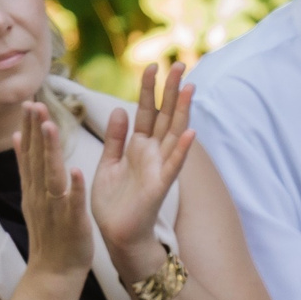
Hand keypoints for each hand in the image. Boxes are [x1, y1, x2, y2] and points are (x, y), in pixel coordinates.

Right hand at [16, 100, 95, 279]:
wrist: (54, 271)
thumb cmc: (49, 233)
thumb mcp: (33, 196)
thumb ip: (26, 167)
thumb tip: (15, 137)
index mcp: (34, 188)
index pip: (29, 153)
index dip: (28, 128)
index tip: (28, 102)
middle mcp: (41, 195)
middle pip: (36, 159)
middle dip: (35, 131)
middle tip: (34, 103)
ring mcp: (55, 209)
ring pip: (51, 175)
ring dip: (50, 151)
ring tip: (50, 126)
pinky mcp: (72, 223)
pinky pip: (73, 204)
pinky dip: (73, 188)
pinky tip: (75, 171)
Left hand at [91, 63, 196, 279]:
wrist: (116, 235)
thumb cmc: (113, 203)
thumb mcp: (108, 162)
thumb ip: (115, 138)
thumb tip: (119, 109)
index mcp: (138, 146)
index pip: (146, 111)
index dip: (149, 89)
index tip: (152, 65)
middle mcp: (152, 153)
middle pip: (164, 116)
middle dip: (171, 91)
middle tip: (179, 64)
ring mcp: (159, 168)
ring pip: (173, 134)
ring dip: (182, 111)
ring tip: (190, 87)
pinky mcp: (159, 186)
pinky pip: (173, 165)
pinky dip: (183, 150)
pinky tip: (192, 133)